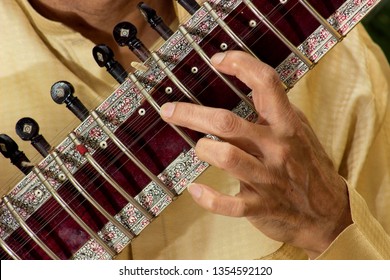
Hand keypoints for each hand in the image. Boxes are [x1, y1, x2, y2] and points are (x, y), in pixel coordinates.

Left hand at [160, 51, 351, 258]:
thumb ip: (276, 110)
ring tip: (200, 148)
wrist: (329, 211)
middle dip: (191, 114)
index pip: (265, 83)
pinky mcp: (260, 206)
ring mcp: (268, 178)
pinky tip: (195, 190)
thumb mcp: (299, 129)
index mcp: (287, 124)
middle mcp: (277, 148)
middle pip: (227, 124)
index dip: (240, 64)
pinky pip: (228, 204)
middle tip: (169, 110)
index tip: (217, 60)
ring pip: (225, 157)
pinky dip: (207, 198)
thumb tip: (249, 83)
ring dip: (203, 150)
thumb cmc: (308, 164)